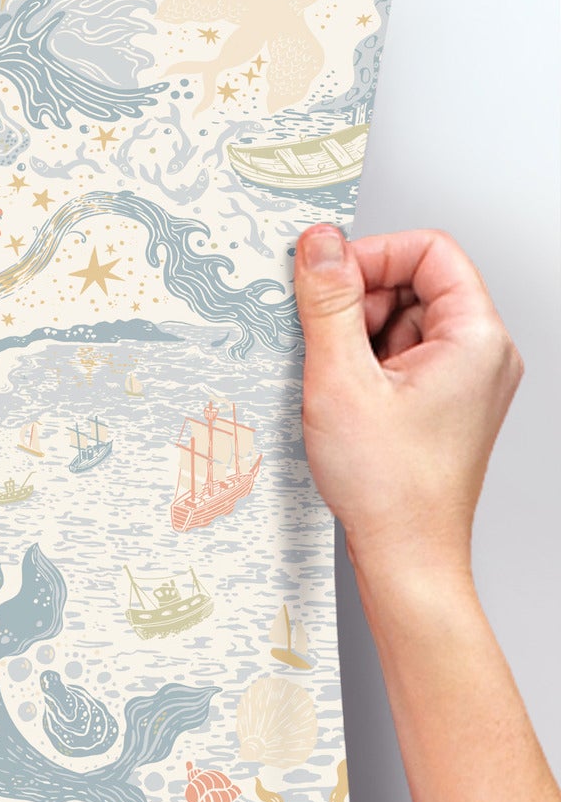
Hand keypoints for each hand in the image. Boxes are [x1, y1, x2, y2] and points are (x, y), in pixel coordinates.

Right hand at [294, 222, 522, 586]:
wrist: (406, 556)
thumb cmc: (389, 487)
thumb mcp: (341, 380)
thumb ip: (328, 304)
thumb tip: (319, 245)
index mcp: (476, 337)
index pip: (430, 252)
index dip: (371, 256)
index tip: (324, 278)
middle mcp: (482, 355)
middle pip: (415, 286)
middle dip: (359, 303)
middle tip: (321, 341)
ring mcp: (465, 383)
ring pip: (403, 325)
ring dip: (357, 340)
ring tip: (334, 385)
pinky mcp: (443, 407)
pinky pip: (401, 361)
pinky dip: (365, 370)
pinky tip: (342, 402)